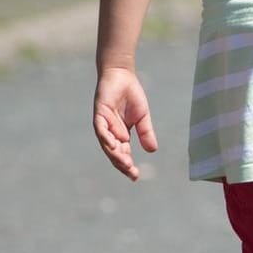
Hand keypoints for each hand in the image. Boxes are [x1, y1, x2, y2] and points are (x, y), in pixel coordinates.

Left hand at [93, 65, 157, 180]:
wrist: (122, 76)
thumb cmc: (131, 96)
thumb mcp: (142, 118)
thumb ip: (146, 133)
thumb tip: (152, 151)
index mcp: (120, 135)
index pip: (123, 154)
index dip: (128, 165)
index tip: (135, 176)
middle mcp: (110, 133)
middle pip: (114, 153)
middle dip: (122, 163)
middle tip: (132, 172)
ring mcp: (103, 124)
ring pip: (107, 144)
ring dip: (115, 154)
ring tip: (125, 163)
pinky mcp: (99, 114)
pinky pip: (101, 129)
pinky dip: (107, 138)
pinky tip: (115, 145)